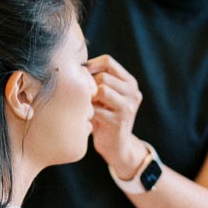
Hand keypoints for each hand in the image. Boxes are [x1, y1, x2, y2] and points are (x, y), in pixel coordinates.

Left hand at [87, 54, 144, 175]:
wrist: (115, 146)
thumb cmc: (104, 116)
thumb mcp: (104, 95)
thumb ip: (96, 79)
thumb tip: (74, 64)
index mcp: (130, 82)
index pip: (108, 61)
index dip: (90, 66)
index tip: (81, 78)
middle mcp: (133, 93)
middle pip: (103, 76)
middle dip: (89, 85)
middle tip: (84, 97)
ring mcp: (128, 107)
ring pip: (102, 89)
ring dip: (89, 98)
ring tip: (87, 106)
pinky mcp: (119, 122)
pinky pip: (97, 109)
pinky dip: (88, 112)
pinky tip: (87, 119)